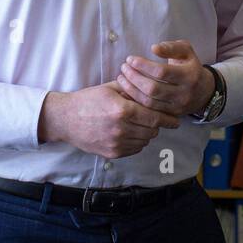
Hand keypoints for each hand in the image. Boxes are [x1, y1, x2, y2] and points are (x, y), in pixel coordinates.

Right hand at [38, 81, 180, 158]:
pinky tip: (131, 133)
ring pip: (145, 141)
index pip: (154, 117)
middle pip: (152, 131)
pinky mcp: (112, 153)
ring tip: (141, 124)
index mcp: (122, 110)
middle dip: (156, 125)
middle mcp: (121, 129)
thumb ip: (133, 90)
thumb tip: (154, 92)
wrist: (65, 119)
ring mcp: (116, 143)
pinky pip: (134, 149)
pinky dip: (137, 142)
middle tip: (155, 118)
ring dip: (147, 133)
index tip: (176, 121)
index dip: (168, 119)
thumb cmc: (88, 100)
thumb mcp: (111, 88)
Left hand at [116, 40, 212, 117]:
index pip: (162, 72)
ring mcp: (177, 107)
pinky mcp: (171, 115)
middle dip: (134, 78)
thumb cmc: (190, 66)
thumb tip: (154, 48)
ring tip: (121, 78)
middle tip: (123, 68)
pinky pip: (149, 111)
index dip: (143, 65)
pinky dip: (136, 101)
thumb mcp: (186, 51)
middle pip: (153, 88)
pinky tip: (127, 91)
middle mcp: (184, 93)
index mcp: (189, 75)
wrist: (204, 91)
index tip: (130, 59)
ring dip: (132, 90)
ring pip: (149, 102)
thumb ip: (171, 47)